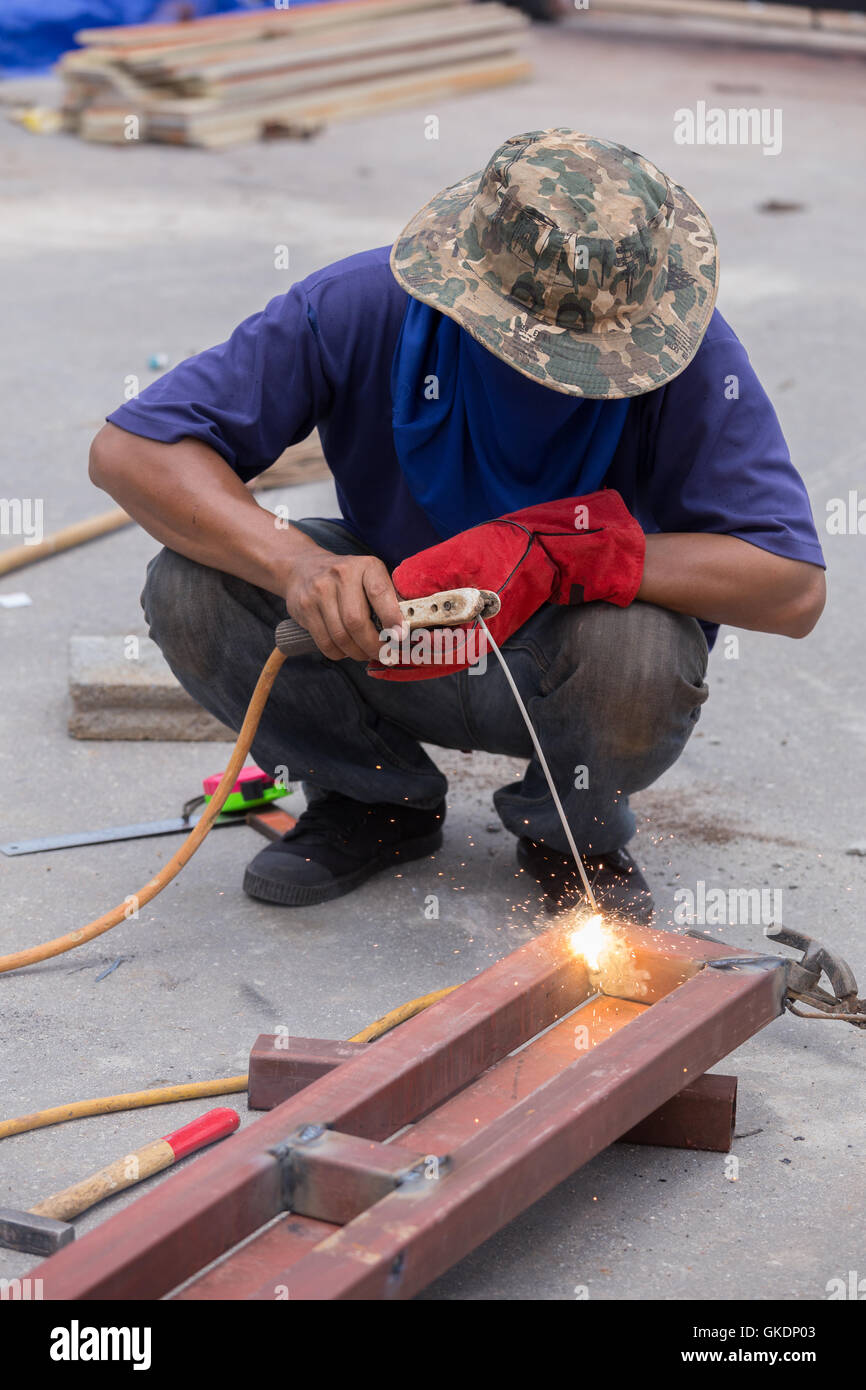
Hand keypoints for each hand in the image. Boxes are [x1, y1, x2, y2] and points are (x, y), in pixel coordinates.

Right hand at [283, 546, 403, 660]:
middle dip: (373, 645)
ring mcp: (319, 590)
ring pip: (340, 636)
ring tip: (364, 653)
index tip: (399, 636)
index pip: (380, 593)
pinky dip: (339, 653)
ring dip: (357, 652)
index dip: (391, 618)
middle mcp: (341, 574)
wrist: (303, 567)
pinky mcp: (304, 607)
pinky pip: (324, 642)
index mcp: (366, 566)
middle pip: (357, 622)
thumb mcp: (370, 577)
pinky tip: (345, 650)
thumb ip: (388, 599)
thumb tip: (407, 630)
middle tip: (383, 655)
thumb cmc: (347, 579)